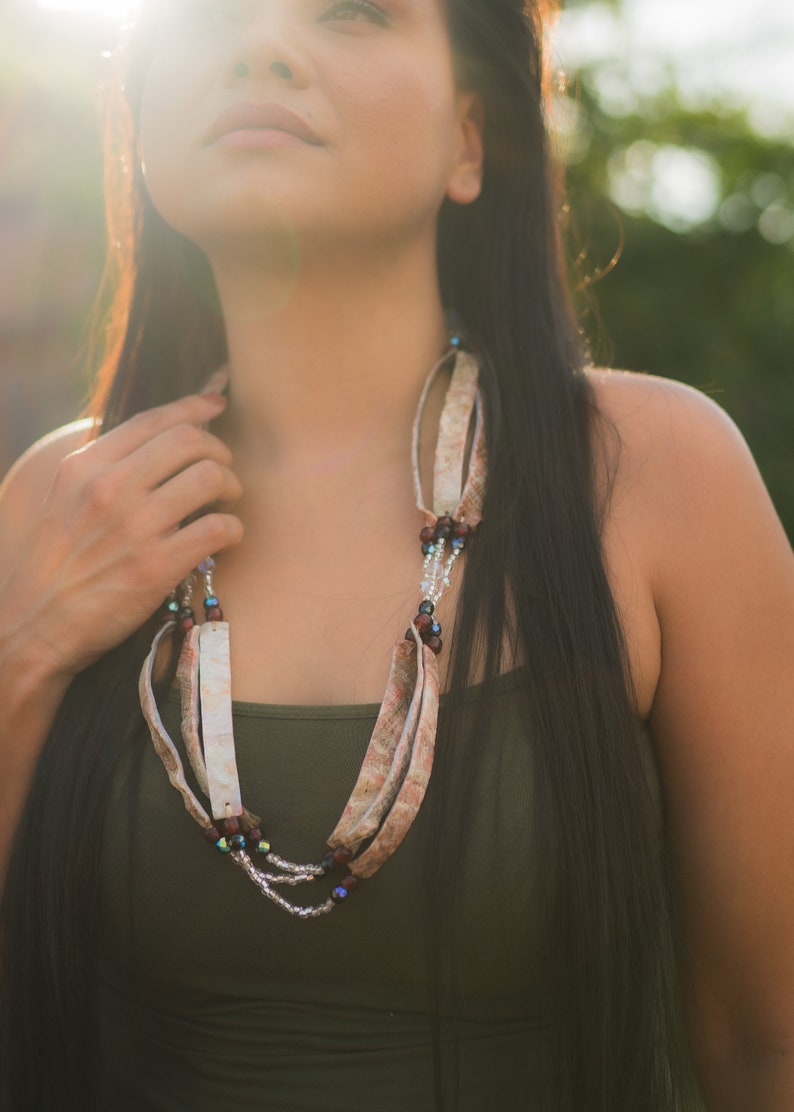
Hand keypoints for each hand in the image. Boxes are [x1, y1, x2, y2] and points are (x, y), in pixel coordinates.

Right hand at [5, 391, 242, 683]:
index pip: (152, 419)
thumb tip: (151, 443)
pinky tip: (226, 537)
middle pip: (189, 440)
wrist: (35, 628)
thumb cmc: (54, 568)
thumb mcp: (63, 502)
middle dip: (218, 451)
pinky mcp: (156, 566)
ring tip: (228, 502)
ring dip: (231, 487)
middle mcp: (109, 489)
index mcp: (84, 468)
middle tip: (223, 471)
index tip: (216, 403)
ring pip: (210, 478)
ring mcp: (134, 527)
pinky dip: (233, 529)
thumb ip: (102, 470)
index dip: (194, 407)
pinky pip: (218, 528)